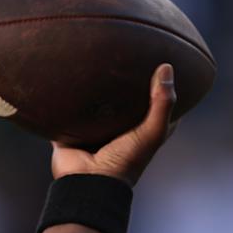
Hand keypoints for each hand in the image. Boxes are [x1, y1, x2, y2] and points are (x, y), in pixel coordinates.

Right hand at [49, 64, 176, 185]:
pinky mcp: (70, 130)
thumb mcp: (151, 131)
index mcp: (141, 131)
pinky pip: (67, 109)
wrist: (87, 181)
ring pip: (95, 103)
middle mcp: (119, 129)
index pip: (156, 105)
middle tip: (125, 51)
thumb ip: (162, 103)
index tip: (161, 62)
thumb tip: (166, 67)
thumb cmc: (125, 160)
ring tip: (94, 56)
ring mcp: (94, 130)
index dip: (161, 87)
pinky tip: (65, 73)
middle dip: (125, 81)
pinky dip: (65, 96)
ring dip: (94, 86)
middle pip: (124, 101)